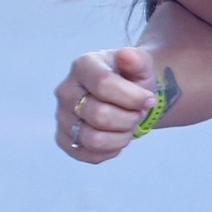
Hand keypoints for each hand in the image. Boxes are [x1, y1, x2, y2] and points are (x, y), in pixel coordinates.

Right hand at [54, 46, 155, 165]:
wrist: (123, 98)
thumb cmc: (130, 80)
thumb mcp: (141, 66)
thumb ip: (137, 60)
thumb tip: (126, 55)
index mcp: (83, 66)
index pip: (104, 85)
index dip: (133, 97)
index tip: (149, 100)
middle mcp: (66, 91)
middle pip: (100, 115)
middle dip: (129, 118)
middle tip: (137, 113)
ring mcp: (62, 117)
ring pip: (94, 139)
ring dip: (121, 137)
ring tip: (127, 126)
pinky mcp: (64, 140)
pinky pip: (90, 155)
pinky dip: (111, 150)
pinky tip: (116, 136)